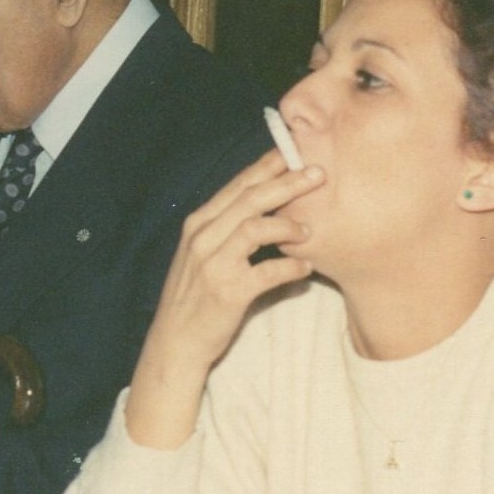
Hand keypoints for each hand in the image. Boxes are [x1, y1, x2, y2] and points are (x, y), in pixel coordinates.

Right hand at [126, 151, 322, 447]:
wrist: (175, 342)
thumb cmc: (193, 297)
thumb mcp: (201, 255)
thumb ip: (227, 231)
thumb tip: (268, 211)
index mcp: (198, 224)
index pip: (237, 185)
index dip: (267, 166)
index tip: (294, 152)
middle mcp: (203, 237)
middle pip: (251, 198)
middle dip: (287, 181)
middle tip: (318, 172)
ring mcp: (213, 263)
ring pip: (257, 226)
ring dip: (289, 224)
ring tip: (310, 228)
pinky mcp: (228, 291)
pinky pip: (268, 271)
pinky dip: (291, 266)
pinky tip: (305, 267)